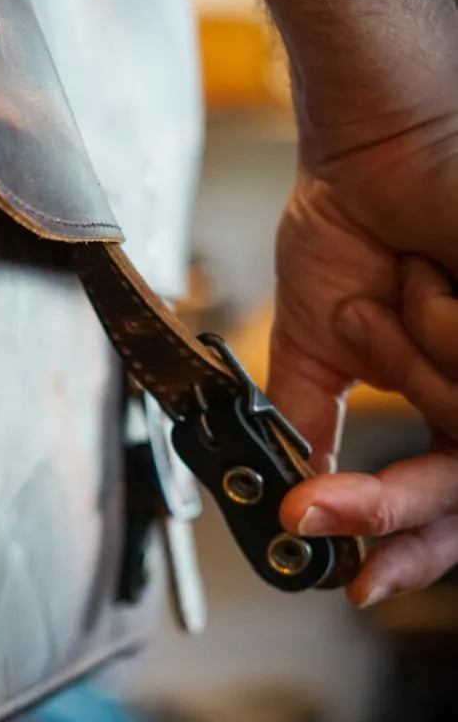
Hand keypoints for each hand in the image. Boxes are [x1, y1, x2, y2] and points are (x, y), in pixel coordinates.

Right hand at [268, 107, 457, 608]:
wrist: (370, 142)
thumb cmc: (358, 218)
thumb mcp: (319, 343)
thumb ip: (305, 424)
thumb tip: (281, 496)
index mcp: (446, 396)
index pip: (446, 502)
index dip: (406, 550)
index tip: (356, 579)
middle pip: (457, 489)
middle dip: (385, 504)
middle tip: (314, 507)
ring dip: (402, 363)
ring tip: (390, 289)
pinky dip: (432, 326)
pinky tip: (426, 268)